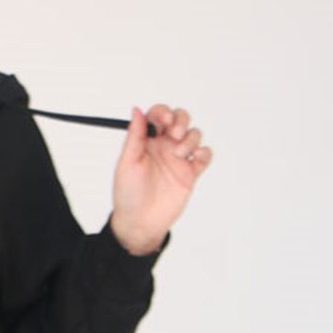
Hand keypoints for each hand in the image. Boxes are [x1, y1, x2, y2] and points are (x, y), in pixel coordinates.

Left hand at [109, 104, 212, 254]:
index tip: (163, 121)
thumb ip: (134, 136)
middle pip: (180, 119)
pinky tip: (194, 161)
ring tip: (179, 155)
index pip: (158, 115)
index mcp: (147, 141)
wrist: (141, 222)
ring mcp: (179, 159)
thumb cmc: (128, 195)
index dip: (163, 112)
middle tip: (174, 135)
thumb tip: (136, 109)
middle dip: (181, 120)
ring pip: (194, 134)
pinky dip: (204, 153)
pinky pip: (205, 155)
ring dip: (190, 139)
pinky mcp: (191, 173)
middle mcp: (164, 146)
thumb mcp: (127, 163)